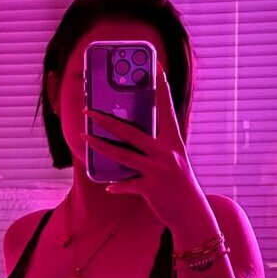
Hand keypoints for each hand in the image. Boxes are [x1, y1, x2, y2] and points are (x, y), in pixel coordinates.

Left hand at [82, 61, 198, 225]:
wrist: (191, 212)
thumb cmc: (178, 183)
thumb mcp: (173, 159)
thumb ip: (155, 146)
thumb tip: (127, 134)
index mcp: (173, 141)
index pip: (166, 108)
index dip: (161, 86)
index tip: (155, 64)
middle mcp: (167, 152)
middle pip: (131, 132)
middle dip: (107, 120)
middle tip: (88, 110)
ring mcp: (159, 170)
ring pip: (123, 155)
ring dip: (101, 146)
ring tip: (85, 137)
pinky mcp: (152, 188)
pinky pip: (127, 184)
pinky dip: (118, 186)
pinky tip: (109, 186)